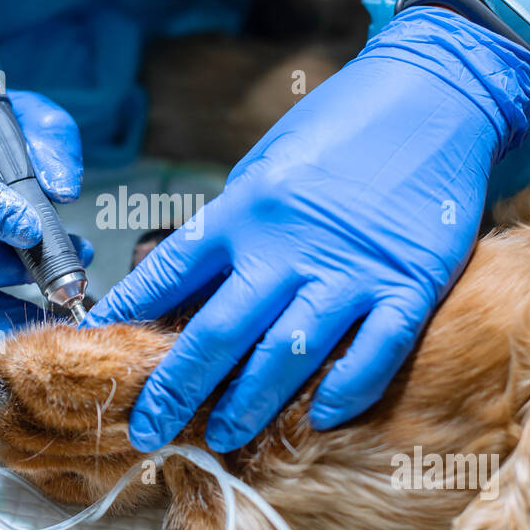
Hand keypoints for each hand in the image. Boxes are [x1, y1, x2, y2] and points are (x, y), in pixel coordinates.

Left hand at [86, 7, 529, 451]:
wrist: (433, 92)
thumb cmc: (341, 127)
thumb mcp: (267, 166)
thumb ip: (234, 227)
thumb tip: (189, 288)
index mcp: (245, 210)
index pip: (168, 275)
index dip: (126, 316)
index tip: (96, 345)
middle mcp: (289, 246)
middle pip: (217, 335)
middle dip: (174, 391)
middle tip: (146, 431)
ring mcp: (351, 269)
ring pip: (288, 357)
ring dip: (249, 405)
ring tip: (221, 437)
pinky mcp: (409, 284)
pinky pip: (374, 354)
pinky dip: (346, 391)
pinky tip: (322, 417)